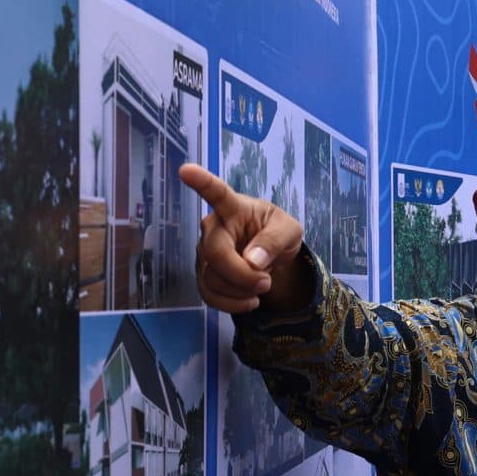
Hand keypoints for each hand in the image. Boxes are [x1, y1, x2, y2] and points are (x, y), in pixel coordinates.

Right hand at [179, 164, 309, 313]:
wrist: (274, 256)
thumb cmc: (278, 233)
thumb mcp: (290, 231)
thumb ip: (275, 241)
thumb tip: (253, 261)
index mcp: (234, 208)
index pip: (216, 193)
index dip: (201, 182)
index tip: (186, 169)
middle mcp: (212, 227)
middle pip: (215, 255)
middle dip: (244, 276)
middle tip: (266, 280)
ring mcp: (203, 252)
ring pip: (212, 280)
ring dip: (241, 292)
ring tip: (261, 285)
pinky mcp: (203, 274)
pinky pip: (209, 296)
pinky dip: (232, 305)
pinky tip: (249, 301)